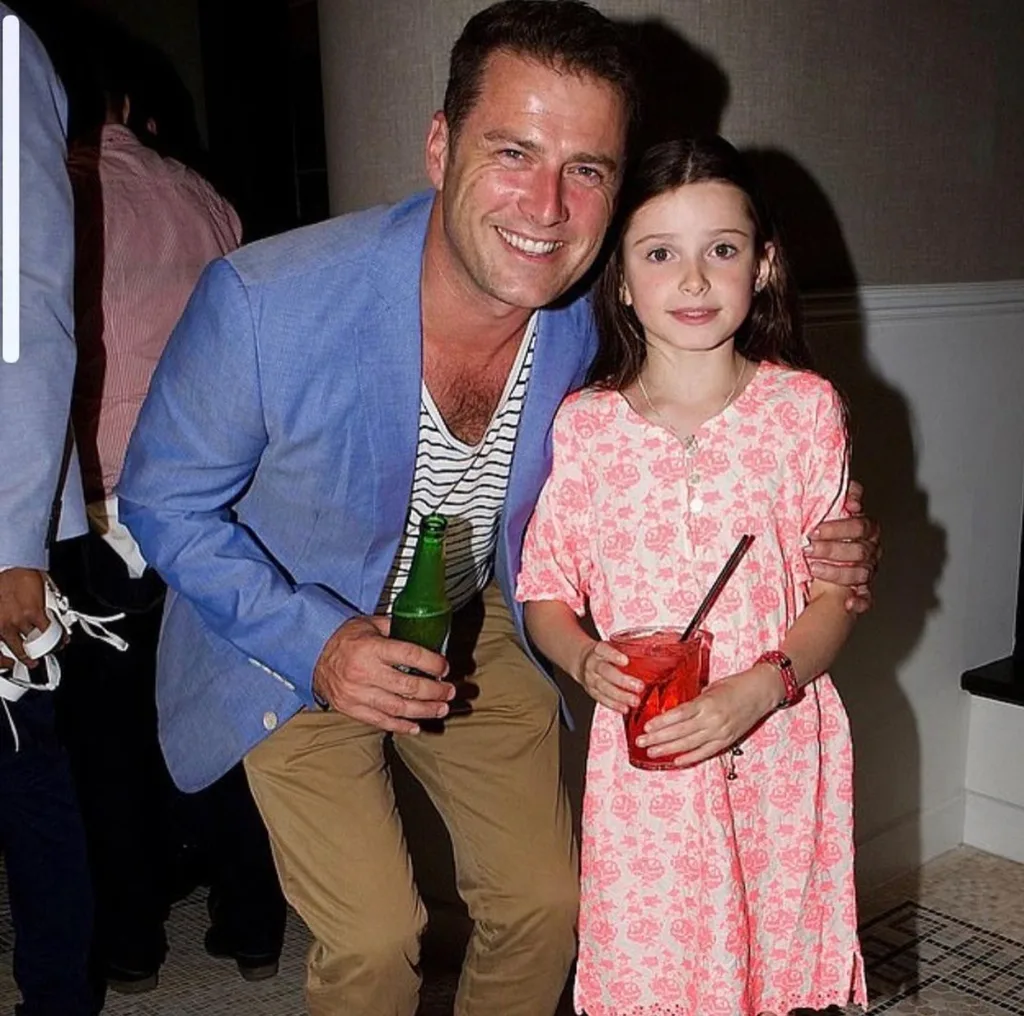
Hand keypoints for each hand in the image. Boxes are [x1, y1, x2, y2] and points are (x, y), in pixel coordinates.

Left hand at [0, 568, 48, 668]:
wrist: (11, 565)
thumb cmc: (4, 580)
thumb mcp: (0, 603)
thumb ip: (8, 617)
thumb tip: (19, 625)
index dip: (4, 662)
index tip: (9, 663)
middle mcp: (3, 625)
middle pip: (17, 649)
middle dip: (26, 657)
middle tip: (32, 662)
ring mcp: (19, 620)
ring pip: (34, 641)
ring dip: (45, 648)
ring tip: (51, 650)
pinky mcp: (35, 613)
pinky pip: (49, 630)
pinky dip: (58, 636)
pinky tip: (62, 638)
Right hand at [312, 615, 454, 733]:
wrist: (312, 653)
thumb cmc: (345, 638)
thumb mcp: (370, 624)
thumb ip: (396, 628)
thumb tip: (425, 633)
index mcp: (371, 647)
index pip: (410, 656)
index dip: (432, 663)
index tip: (445, 667)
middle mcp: (364, 672)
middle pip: (408, 686)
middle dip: (434, 691)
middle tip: (449, 691)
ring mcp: (357, 693)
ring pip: (397, 707)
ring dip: (423, 710)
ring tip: (441, 709)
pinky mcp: (351, 708)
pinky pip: (380, 721)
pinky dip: (400, 726)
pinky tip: (416, 726)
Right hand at [574, 639, 641, 713]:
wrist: (582, 661)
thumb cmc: (604, 654)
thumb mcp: (612, 646)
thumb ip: (628, 650)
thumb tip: (654, 652)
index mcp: (598, 650)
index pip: (604, 650)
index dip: (614, 655)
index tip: (626, 660)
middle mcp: (592, 664)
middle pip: (605, 671)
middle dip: (622, 680)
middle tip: (639, 686)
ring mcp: (590, 679)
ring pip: (603, 688)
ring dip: (620, 696)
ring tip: (634, 701)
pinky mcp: (591, 691)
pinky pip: (601, 699)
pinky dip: (614, 705)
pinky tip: (624, 708)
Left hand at [635, 665, 780, 766]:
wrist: (762, 691)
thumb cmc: (735, 685)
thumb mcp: (711, 688)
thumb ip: (694, 700)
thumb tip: (674, 709)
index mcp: (707, 703)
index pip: (679, 715)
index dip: (661, 722)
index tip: (646, 726)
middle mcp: (713, 720)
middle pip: (680, 732)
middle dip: (658, 738)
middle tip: (641, 741)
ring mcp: (720, 733)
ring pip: (689, 744)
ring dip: (668, 749)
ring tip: (651, 752)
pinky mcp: (727, 741)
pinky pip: (706, 752)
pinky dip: (690, 757)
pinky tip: (676, 760)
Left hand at [805, 479, 880, 613]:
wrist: (817, 556)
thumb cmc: (823, 532)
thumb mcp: (828, 510)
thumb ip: (840, 497)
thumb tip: (851, 493)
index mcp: (867, 529)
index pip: (861, 526)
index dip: (839, 527)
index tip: (815, 530)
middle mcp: (870, 549)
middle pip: (861, 550)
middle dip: (831, 550)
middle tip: (808, 549)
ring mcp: (868, 570)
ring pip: (862, 573)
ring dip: (837, 572)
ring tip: (813, 568)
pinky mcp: (862, 590)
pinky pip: (867, 598)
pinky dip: (860, 601)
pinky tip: (849, 603)